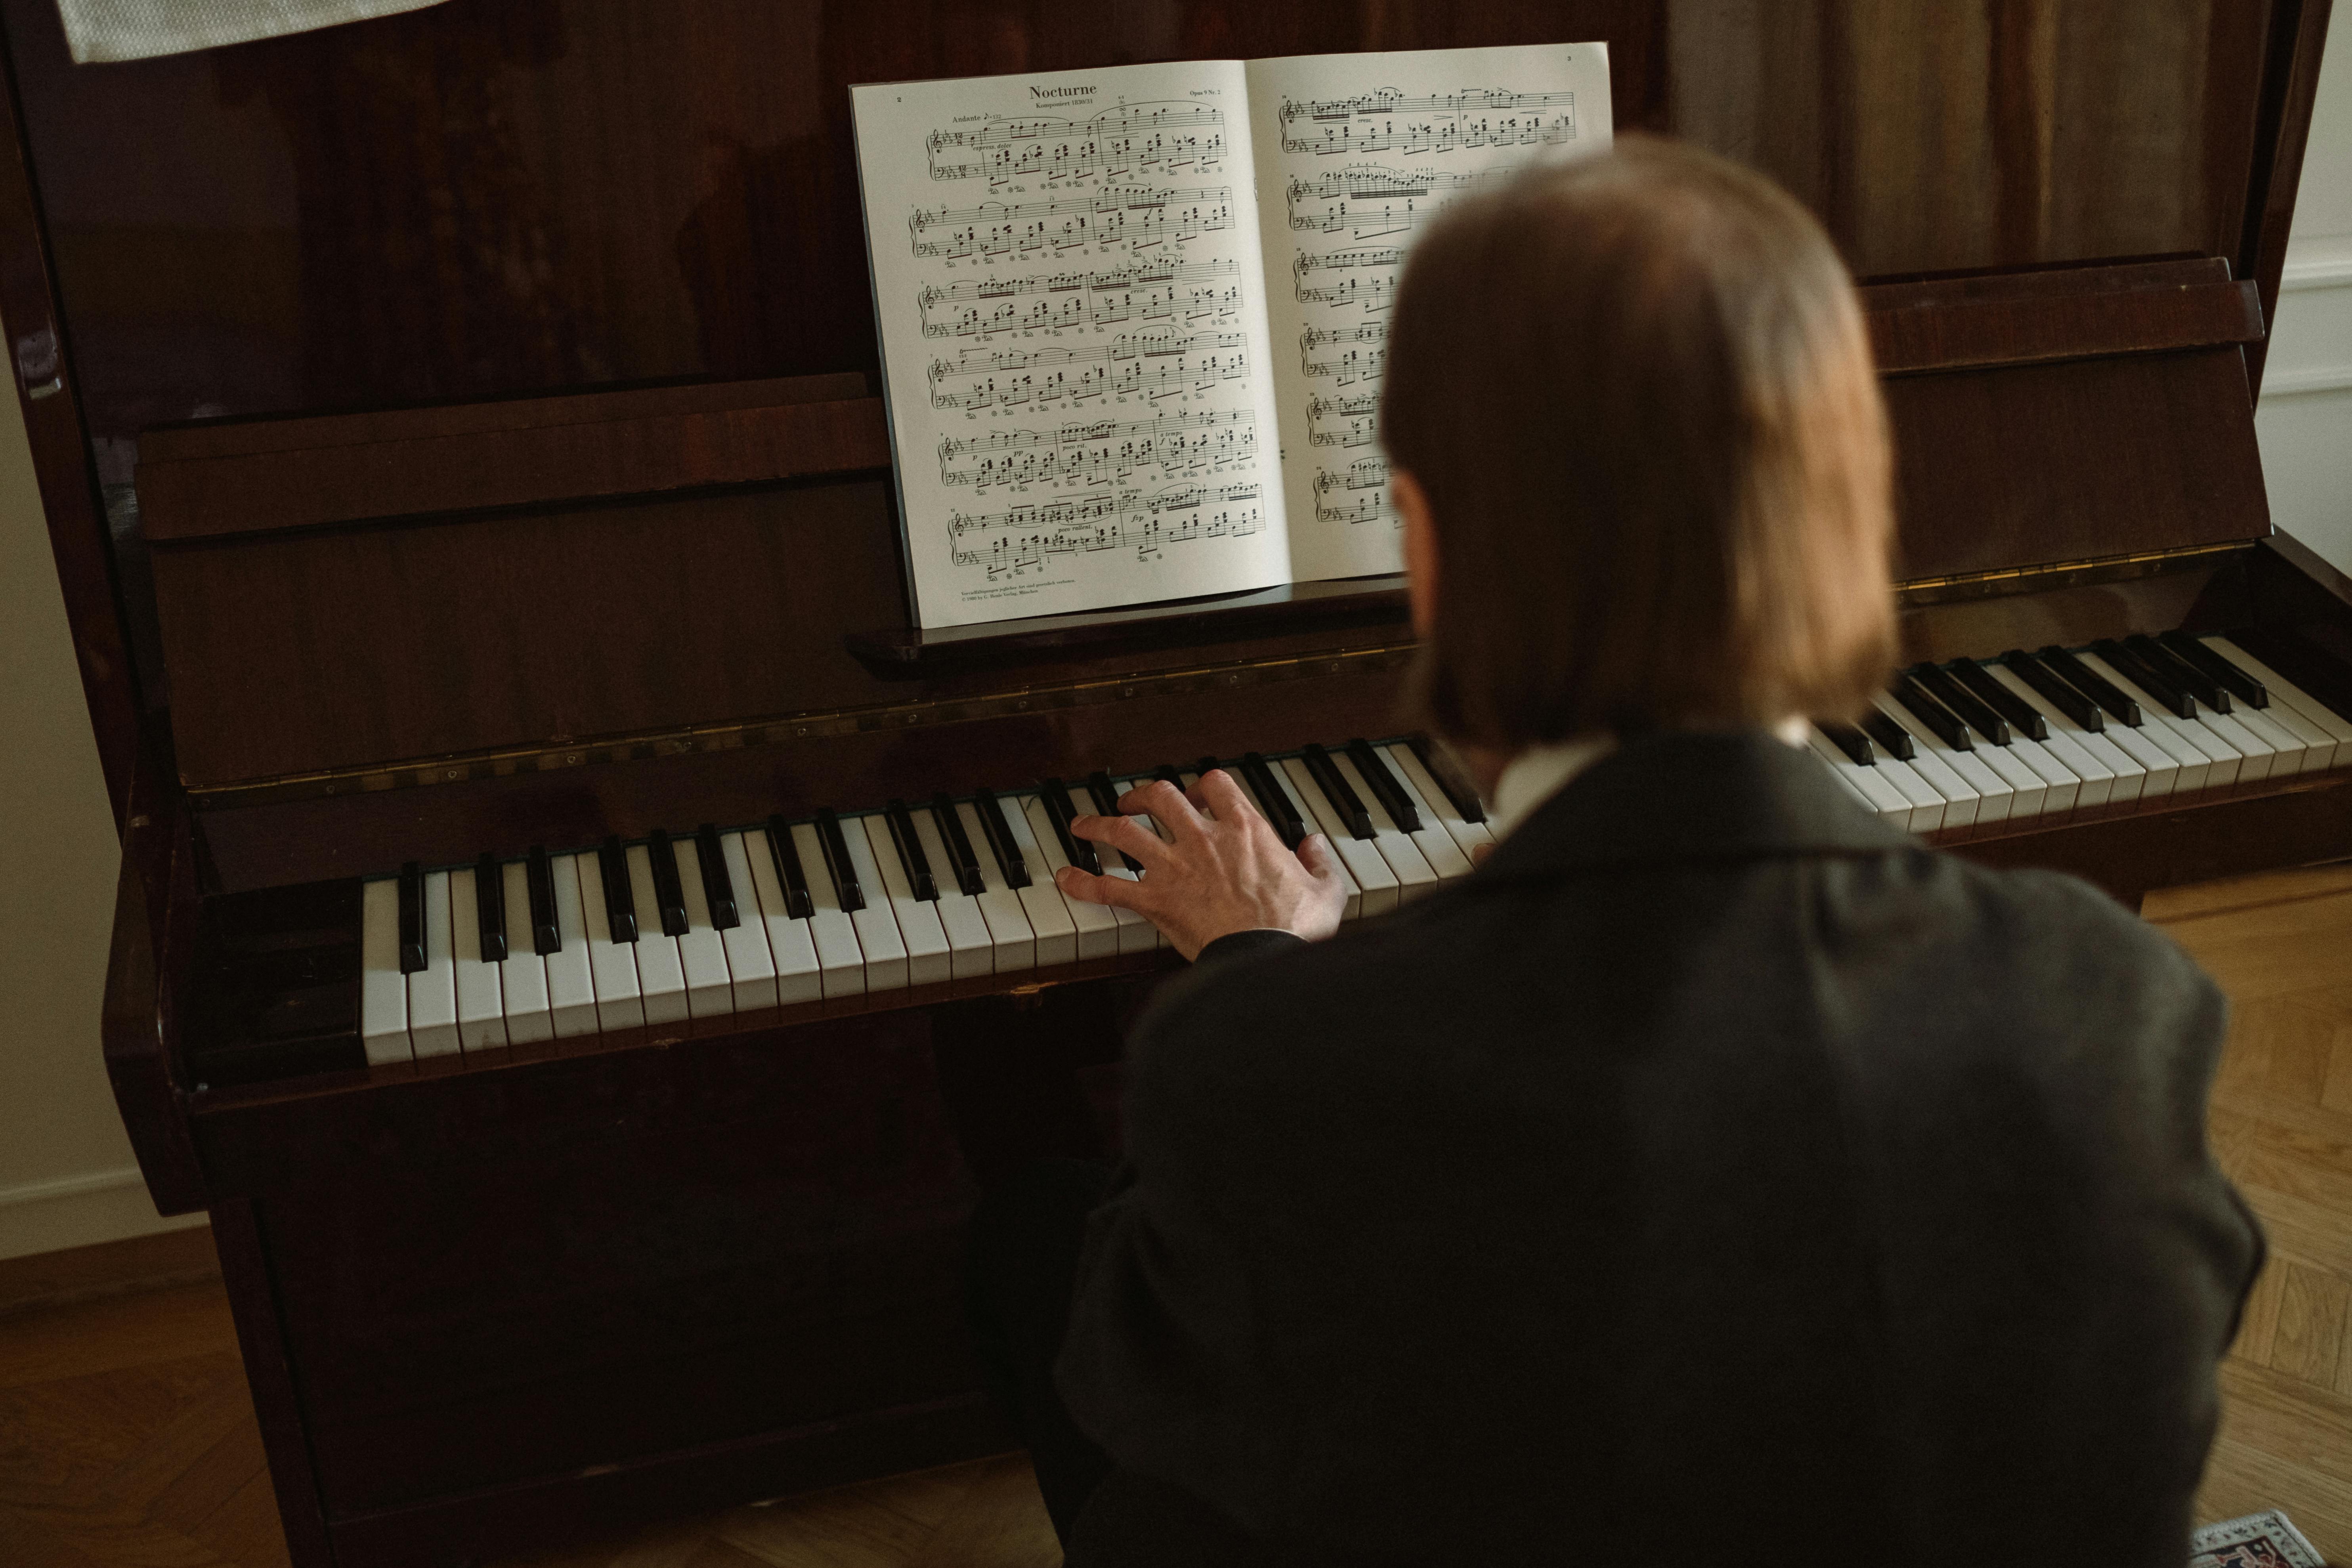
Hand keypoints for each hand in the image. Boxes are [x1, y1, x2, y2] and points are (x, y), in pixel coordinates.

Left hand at [1054, 769, 1348, 959]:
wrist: (1263, 959)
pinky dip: (1083, 882)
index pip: (1215, 784)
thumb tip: (1314, 846)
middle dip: (1141, 795)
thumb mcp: (1325, 891)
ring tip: (1083, 825)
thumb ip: (1319, 862)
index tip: (1196, 794)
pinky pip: (1108, 887)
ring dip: (1098, 825)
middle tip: (1132, 802)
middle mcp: (1203, 840)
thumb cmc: (1293, 929)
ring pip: (1124, 832)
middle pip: (1160, 797)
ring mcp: (1174, 868)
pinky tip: (1065, 879)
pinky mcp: (1155, 901)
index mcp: (1245, 830)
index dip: (1201, 784)